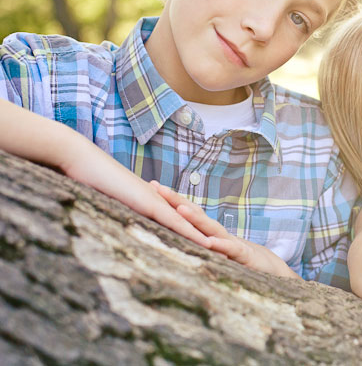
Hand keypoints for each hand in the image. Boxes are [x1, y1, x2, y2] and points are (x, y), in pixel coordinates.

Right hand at [60, 154, 211, 249]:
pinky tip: (206, 244)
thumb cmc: (88, 180)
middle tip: (226, 253)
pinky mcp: (151, 205)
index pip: (176, 220)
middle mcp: (158, 200)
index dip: (192, 232)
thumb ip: (113, 212)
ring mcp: (157, 202)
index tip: (207, 246)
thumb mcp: (105, 202)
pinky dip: (191, 233)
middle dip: (206, 237)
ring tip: (226, 253)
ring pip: (188, 223)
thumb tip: (113, 222)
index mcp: (149, 201)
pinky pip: (176, 221)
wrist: (82, 161)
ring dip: (206, 238)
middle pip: (189, 222)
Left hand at [153, 182, 300, 278]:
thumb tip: (170, 237)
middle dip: (176, 201)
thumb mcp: (213, 252)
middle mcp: (217, 234)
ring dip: (195, 219)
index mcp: (208, 233)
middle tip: (157, 188)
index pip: (187, 213)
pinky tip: (209, 242)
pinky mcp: (243, 256)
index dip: (170, 200)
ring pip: (210, 228)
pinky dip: (220, 245)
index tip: (151, 187)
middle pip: (195, 214)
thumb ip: (196, 243)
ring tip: (179, 209)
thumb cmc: (238, 260)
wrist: (270, 269)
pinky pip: (230, 249)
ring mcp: (230, 243)